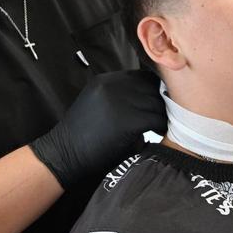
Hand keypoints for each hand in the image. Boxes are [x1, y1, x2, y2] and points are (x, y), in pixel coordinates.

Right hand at [31, 69, 165, 191]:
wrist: (63, 155)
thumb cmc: (83, 137)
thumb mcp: (99, 105)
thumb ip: (122, 98)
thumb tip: (155, 99)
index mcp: (105, 81)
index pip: (142, 76)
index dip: (155, 88)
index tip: (161, 101)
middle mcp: (112, 87)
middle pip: (151, 87)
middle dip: (162, 100)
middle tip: (169, 114)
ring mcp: (119, 102)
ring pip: (156, 103)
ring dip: (163, 114)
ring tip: (165, 124)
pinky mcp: (126, 120)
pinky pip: (155, 119)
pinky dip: (161, 126)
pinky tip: (160, 132)